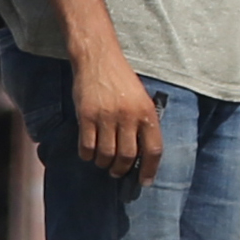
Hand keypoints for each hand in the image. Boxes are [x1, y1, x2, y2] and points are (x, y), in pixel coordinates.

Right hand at [67, 48, 161, 186]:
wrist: (98, 58)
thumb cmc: (120, 79)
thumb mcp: (141, 98)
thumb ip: (142, 123)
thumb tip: (140, 154)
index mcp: (146, 112)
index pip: (153, 149)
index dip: (149, 170)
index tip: (144, 181)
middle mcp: (128, 116)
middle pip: (128, 156)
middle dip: (122, 169)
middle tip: (117, 171)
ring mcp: (106, 116)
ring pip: (106, 154)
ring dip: (104, 163)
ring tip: (103, 162)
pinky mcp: (86, 116)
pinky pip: (87, 147)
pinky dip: (88, 155)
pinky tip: (89, 152)